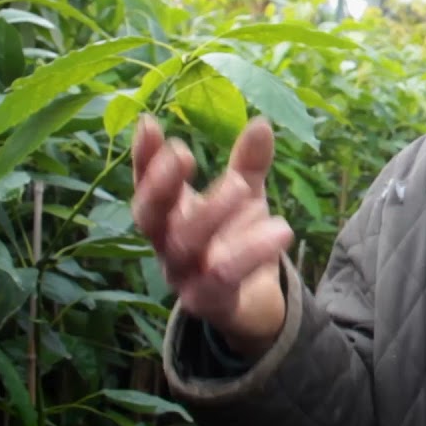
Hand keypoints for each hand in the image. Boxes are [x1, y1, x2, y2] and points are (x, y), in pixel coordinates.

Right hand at [131, 114, 293, 358]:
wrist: (252, 302)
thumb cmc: (237, 239)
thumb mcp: (246, 197)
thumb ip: (249, 164)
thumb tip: (261, 123)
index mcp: (169, 215)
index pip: (146, 184)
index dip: (143, 157)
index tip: (148, 123)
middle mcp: (166, 245)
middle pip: (149, 217)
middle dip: (161, 184)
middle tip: (182, 153)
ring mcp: (182, 276)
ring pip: (185, 246)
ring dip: (213, 212)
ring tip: (244, 185)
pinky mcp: (208, 301)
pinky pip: (223, 277)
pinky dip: (251, 252)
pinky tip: (281, 230)